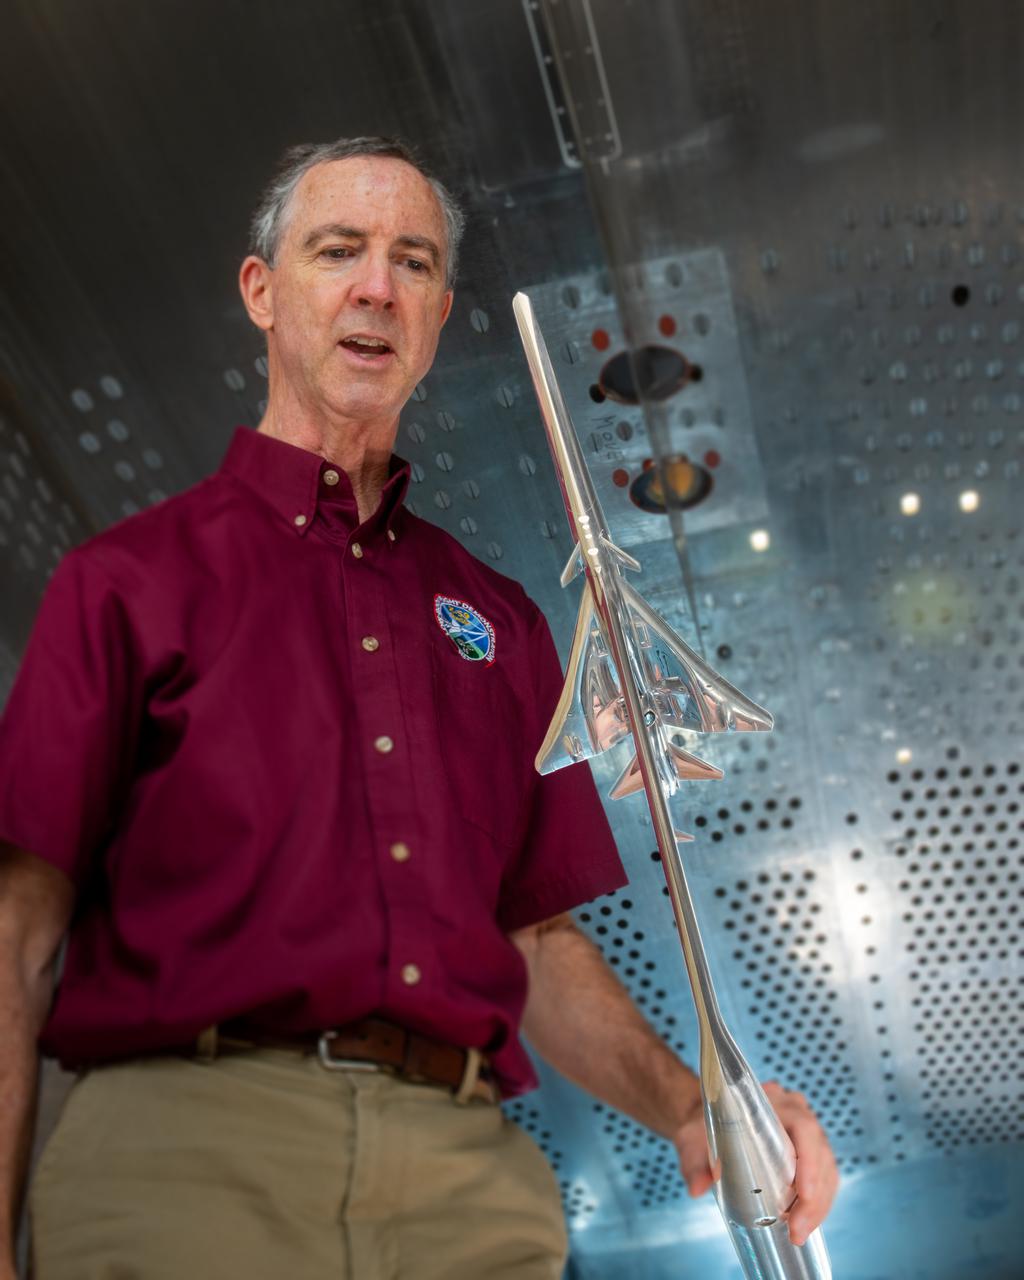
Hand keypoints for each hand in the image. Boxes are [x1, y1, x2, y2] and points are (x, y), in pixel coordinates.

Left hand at [672, 1079, 838, 1246]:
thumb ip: (694, 1163)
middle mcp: (794, 1112)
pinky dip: (818, 1203)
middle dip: (814, 1197)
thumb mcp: (691, 1142)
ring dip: (819, 1205)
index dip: (810, 1160)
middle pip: (820, 1152)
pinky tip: (805, 1223)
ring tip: (799, 1233)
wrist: (702, 1123)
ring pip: (826, 1168)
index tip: (805, 1194)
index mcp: (769, 1102)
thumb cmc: (700, 1128)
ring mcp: (803, 1132)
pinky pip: (823, 1176)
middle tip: (797, 1230)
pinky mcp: (806, 1152)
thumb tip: (698, 1188)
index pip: (803, 1127)